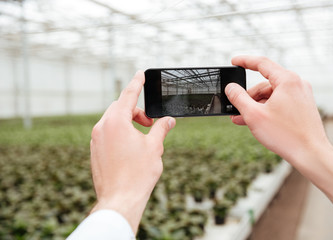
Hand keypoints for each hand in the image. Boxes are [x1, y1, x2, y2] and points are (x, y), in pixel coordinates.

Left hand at [90, 71, 175, 232]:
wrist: (120, 200)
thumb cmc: (138, 174)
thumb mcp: (154, 147)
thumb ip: (161, 128)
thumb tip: (169, 120)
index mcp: (116, 122)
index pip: (128, 95)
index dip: (136, 83)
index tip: (139, 74)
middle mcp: (101, 127)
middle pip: (120, 108)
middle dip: (137, 111)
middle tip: (151, 122)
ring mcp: (95, 140)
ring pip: (113, 121)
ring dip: (129, 122)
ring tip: (143, 137)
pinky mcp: (94, 151)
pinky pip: (107, 133)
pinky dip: (120, 133)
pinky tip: (131, 147)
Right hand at [225, 56, 332, 214]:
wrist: (311, 154)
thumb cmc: (285, 135)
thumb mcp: (254, 115)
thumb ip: (239, 98)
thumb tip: (231, 88)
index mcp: (287, 80)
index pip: (262, 63)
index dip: (245, 61)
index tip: (234, 61)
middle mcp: (297, 84)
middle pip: (265, 84)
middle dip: (248, 96)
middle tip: (235, 109)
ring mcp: (301, 96)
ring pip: (271, 95)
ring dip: (255, 106)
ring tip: (242, 119)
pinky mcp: (302, 107)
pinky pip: (279, 103)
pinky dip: (266, 110)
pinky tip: (255, 122)